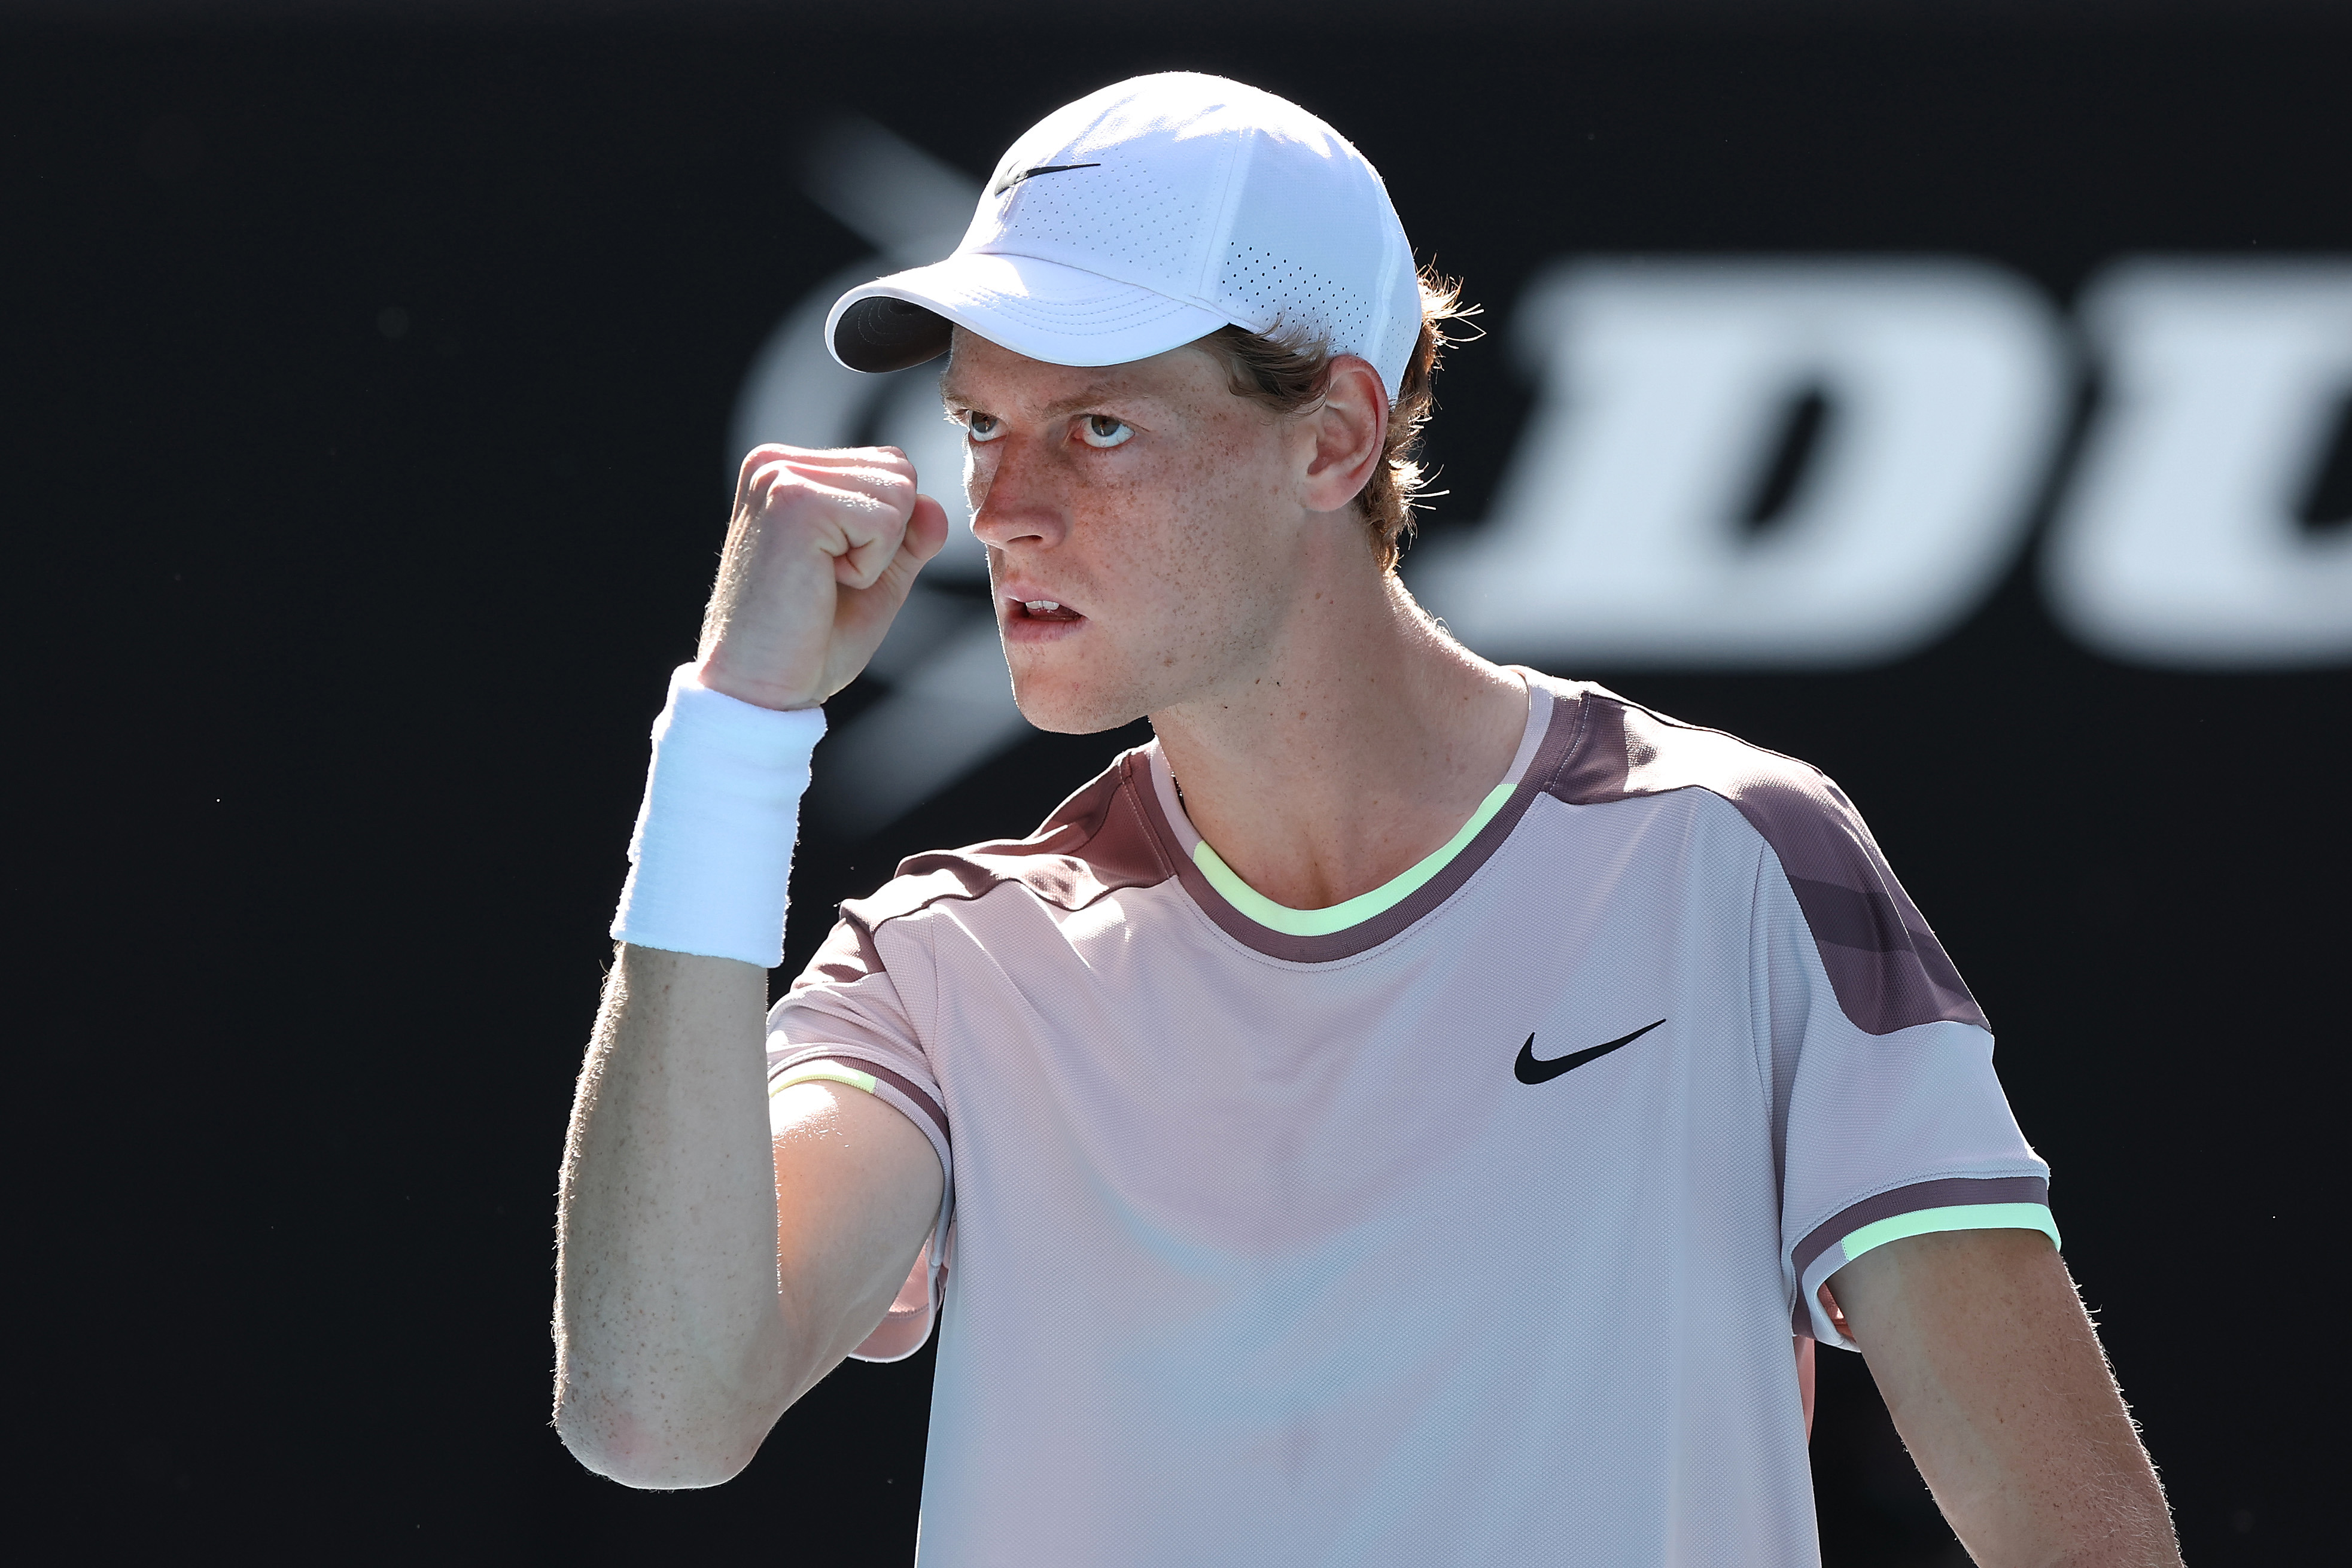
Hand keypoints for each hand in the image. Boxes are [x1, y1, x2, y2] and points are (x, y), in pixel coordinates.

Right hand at [694, 445, 950, 710]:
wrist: (761, 688)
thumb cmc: (810, 640)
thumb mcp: (876, 577)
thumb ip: (909, 537)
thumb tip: (934, 504)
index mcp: (787, 470)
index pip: (889, 466)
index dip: (887, 532)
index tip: (832, 570)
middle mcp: (777, 462)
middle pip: (900, 472)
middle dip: (886, 539)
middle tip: (828, 579)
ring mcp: (781, 476)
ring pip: (899, 491)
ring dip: (877, 554)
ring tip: (822, 580)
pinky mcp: (793, 500)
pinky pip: (886, 520)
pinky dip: (869, 566)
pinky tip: (821, 583)